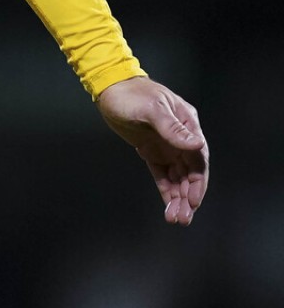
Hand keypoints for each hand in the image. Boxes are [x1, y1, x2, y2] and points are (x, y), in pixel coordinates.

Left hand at [96, 75, 208, 223]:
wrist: (109, 88)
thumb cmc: (132, 94)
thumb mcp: (152, 110)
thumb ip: (172, 129)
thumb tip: (196, 146)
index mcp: (188, 125)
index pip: (198, 158)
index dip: (198, 182)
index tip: (193, 201)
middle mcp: (181, 138)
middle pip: (190, 172)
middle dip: (188, 196)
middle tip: (183, 218)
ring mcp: (167, 146)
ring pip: (177, 177)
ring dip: (178, 198)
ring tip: (176, 219)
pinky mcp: (151, 151)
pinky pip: (162, 175)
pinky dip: (166, 191)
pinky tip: (168, 207)